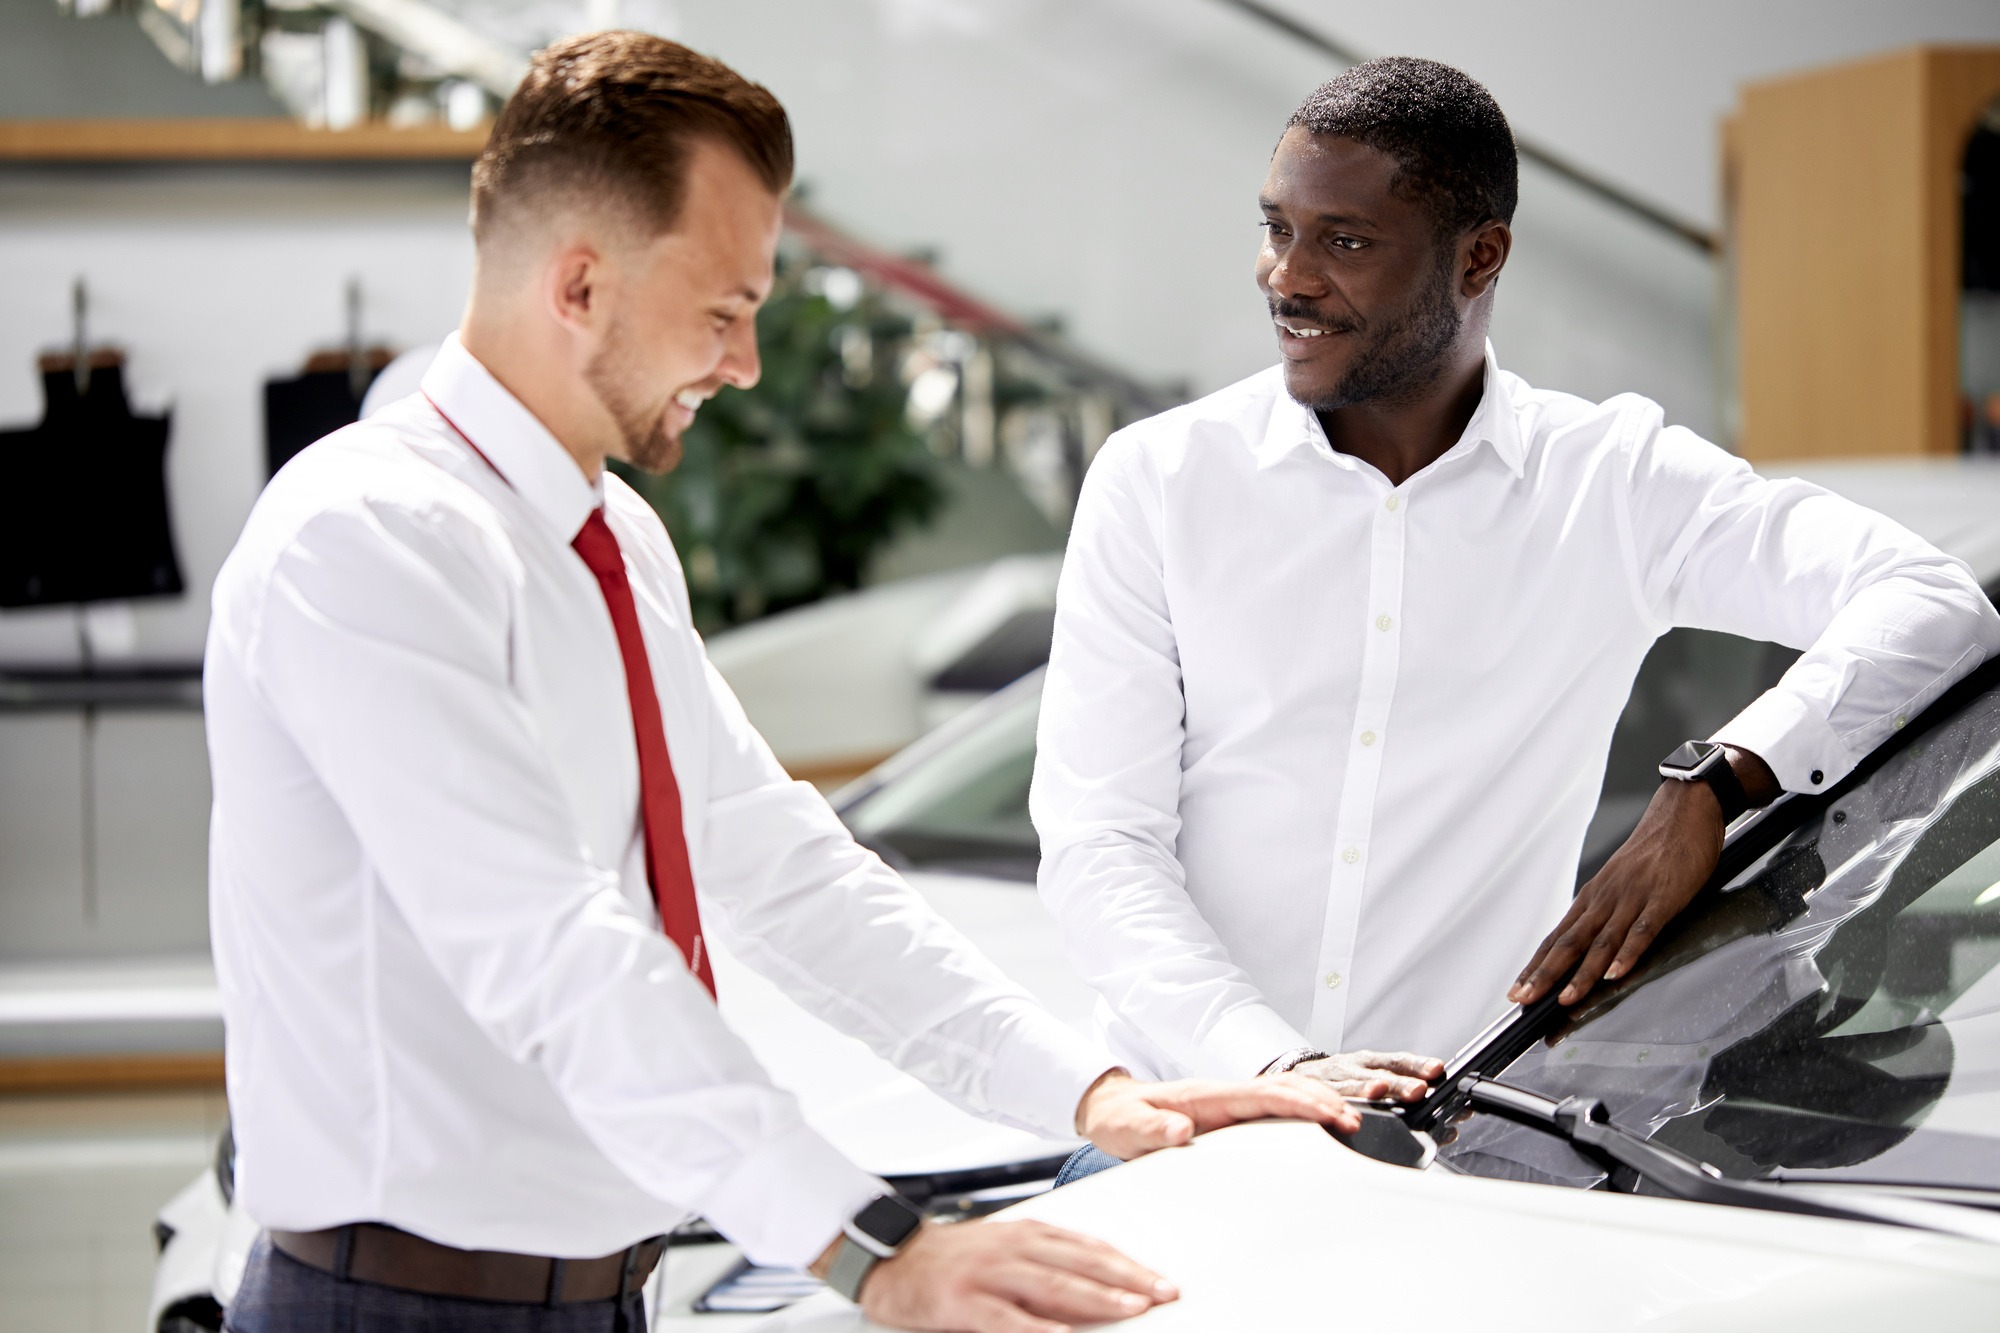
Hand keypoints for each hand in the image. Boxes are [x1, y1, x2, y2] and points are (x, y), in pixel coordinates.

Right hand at [823, 1217, 1176, 1332]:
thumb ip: (1045, 1265)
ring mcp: (988, 1275)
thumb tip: (1096, 1286)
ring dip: (1096, 1297)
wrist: (890, 1258)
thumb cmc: (950, 1259)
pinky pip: (1008, 1320)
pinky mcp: (964, 1303)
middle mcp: (1012, 1248)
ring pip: (1052, 1285)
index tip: (1158, 1278)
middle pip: (1080, 1263)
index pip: (1087, 1247)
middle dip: (1126, 1279)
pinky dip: (1038, 1328)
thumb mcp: (1003, 1250)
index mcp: (1026, 1234)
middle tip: (1162, 1292)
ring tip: (1131, 1309)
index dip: (1126, 1263)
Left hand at [1073, 1068, 1361, 1159]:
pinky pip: (1274, 1112)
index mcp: (1207, 1097)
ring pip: (1284, 1097)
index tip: (1330, 1113)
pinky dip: (1304, 1114)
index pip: (1262, 1094)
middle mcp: (1224, 1096)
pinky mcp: (1231, 1119)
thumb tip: (1182, 1130)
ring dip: (1318, 1106)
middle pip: (1284, 1090)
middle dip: (1322, 1102)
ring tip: (1351, 1126)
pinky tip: (1322, 1129)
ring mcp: (1230, 1106)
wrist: (1111, 1111)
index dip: (1299, 1102)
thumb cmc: (1121, 1121)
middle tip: (1355, 1125)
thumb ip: (1153, 1129)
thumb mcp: (1128, 1129)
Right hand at [1290, 1050, 1443, 1101]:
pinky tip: (1347, 1113)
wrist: (1300, 1076)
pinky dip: (1338, 1106)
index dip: (1417, 1064)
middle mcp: (1353, 1066)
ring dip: (1367, 1089)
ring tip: (1379, 1091)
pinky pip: (1328, 1100)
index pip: (1397, 1061)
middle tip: (1418, 1090)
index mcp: (1370, 1061)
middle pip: (1378, 1073)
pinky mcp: (1316, 1094)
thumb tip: (1438, 1108)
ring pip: (1351, 1084)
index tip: (1436, 1069)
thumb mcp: (1367, 1073)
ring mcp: (1334, 1079)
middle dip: (1398, 1082)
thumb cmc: (1341, 1078)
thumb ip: (1397, 1085)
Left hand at [1509, 748, 1775, 1006]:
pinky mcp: (1663, 897)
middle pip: (1569, 942)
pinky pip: (1643, 929)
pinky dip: (1628, 952)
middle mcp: (1605, 898)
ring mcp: (1632, 897)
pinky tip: (1616, 972)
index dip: (1536, 966)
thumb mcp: (1620, 884)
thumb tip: (1585, 946)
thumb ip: (1604, 915)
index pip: (1557, 938)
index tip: (1516, 992)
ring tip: (1566, 998)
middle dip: (1545, 975)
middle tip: (1524, 1001)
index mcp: (1593, 897)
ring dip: (1583, 973)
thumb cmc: (1654, 852)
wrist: (1683, 811)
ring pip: (1601, 941)